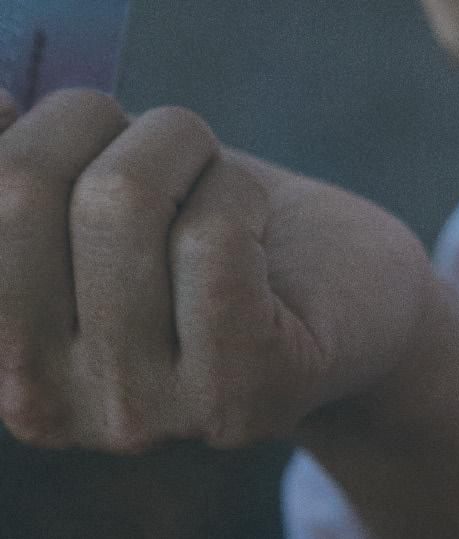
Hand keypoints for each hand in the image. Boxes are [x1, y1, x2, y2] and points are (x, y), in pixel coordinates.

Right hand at [0, 88, 431, 453]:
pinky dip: (242, 193)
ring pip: (124, 199)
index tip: (93, 127)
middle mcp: (51, 400)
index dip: (35, 131)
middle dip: (110, 120)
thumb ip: (44, 181)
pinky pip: (212, 235)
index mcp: (2, 356)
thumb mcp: (112, 214)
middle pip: (25, 188)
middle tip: (173, 140)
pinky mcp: (240, 394)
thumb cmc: (220, 239)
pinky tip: (263, 228)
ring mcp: (143, 411)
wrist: (339, 301)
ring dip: (188, 148)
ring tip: (224, 185)